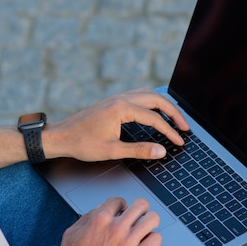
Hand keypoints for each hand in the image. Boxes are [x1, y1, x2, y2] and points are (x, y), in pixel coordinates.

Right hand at [31, 197, 161, 245]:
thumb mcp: (72, 233)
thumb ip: (87, 218)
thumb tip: (100, 210)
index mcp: (100, 218)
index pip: (119, 200)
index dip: (121, 205)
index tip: (122, 211)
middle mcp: (116, 227)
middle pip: (140, 205)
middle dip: (140, 209)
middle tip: (139, 215)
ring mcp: (128, 242)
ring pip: (153, 219)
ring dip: (150, 221)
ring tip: (147, 227)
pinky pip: (156, 240)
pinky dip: (153, 239)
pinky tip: (147, 243)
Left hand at [44, 88, 189, 161]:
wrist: (61, 136)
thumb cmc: (82, 144)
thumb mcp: (112, 151)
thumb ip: (139, 150)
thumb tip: (161, 151)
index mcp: (122, 108)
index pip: (154, 118)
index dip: (170, 131)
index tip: (180, 141)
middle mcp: (121, 98)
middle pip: (156, 100)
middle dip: (174, 113)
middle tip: (185, 128)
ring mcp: (116, 98)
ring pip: (148, 94)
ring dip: (163, 105)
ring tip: (174, 119)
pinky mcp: (113, 101)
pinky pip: (139, 95)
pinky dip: (152, 102)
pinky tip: (155, 112)